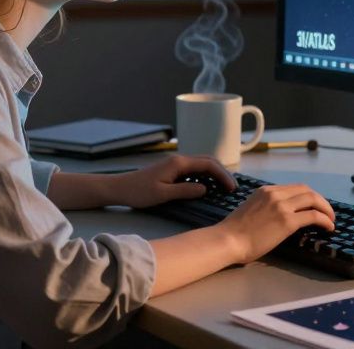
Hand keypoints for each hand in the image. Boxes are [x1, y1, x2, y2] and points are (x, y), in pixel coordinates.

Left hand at [112, 155, 236, 208]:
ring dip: (215, 173)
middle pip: (208, 161)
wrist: (120, 188)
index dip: (223, 175)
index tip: (232, 188)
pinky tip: (209, 186)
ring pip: (202, 164)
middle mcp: (179, 159)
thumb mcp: (163, 194)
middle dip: (222, 173)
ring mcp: (176, 163)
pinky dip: (206, 175)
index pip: (208, 165)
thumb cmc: (139, 192)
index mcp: (179, 163)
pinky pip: (194, 169)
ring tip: (224, 188)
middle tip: (232, 189)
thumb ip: (185, 191)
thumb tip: (205, 189)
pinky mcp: (172, 169)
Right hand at [215, 183, 335, 263]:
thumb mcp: (251, 210)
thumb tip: (278, 217)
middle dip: (321, 200)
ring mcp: (281, 206)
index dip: (309, 196)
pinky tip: (328, 227)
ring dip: (326, 209)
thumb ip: (265, 208)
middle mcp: (275, 194)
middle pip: (307, 190)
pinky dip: (325, 220)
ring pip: (313, 200)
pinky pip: (313, 216)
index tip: (315, 206)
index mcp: (265, 191)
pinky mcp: (287, 221)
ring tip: (331, 220)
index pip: (294, 188)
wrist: (227, 240)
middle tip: (327, 213)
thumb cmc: (234, 232)